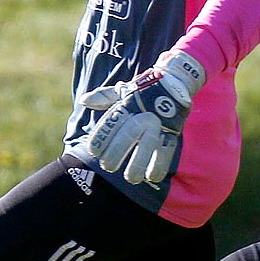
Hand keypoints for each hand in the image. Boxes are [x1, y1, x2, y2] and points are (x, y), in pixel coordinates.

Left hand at [80, 50, 205, 185]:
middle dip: (117, 152)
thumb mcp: (123, 91)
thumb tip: (84, 100)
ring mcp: (160, 122)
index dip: (101, 137)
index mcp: (128, 103)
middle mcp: (143, 113)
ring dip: (139, 163)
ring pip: (149, 144)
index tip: (94, 152)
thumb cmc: (143, 91)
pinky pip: (167, 149)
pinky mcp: (172, 131)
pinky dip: (160, 165)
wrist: (174, 82)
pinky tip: (151, 177)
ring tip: (131, 178)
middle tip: (108, 167)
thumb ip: (103, 97)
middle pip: (129, 133)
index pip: (112, 121)